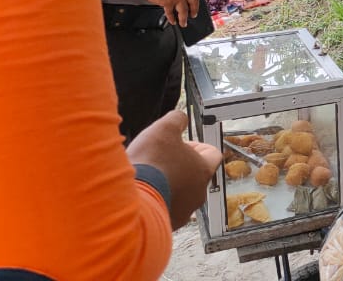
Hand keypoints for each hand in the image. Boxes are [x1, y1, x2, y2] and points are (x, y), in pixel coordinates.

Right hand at [126, 111, 222, 229]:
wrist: (130, 200)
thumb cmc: (151, 163)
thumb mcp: (163, 129)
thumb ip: (176, 119)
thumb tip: (180, 118)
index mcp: (203, 170)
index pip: (213, 155)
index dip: (198, 146)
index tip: (181, 144)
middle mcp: (198, 193)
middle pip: (195, 175)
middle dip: (180, 165)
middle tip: (161, 159)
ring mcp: (183, 212)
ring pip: (181, 194)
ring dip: (168, 184)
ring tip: (149, 176)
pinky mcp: (165, 224)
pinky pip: (165, 208)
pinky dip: (156, 200)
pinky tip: (142, 193)